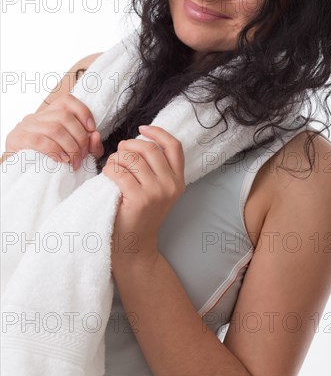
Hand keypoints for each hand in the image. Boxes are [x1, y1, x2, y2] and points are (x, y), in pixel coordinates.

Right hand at [4, 94, 103, 169]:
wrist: (21, 175)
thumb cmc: (49, 161)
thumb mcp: (73, 151)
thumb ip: (88, 144)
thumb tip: (95, 135)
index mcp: (49, 115)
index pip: (67, 100)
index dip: (83, 112)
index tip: (92, 130)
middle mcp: (37, 117)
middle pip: (65, 116)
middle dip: (80, 137)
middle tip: (82, 155)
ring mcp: (25, 127)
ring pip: (55, 128)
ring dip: (70, 147)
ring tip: (74, 162)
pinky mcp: (17, 139)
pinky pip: (40, 140)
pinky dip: (55, 151)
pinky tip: (62, 160)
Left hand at [102, 126, 185, 267]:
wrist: (134, 246)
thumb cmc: (139, 215)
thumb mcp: (157, 190)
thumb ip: (155, 168)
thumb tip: (138, 140)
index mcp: (178, 180)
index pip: (174, 146)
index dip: (158, 132)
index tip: (142, 128)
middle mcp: (171, 185)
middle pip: (148, 148)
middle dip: (129, 146)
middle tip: (119, 154)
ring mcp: (156, 192)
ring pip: (131, 158)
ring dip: (116, 159)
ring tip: (112, 168)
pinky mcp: (139, 199)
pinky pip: (118, 171)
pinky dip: (109, 170)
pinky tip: (107, 178)